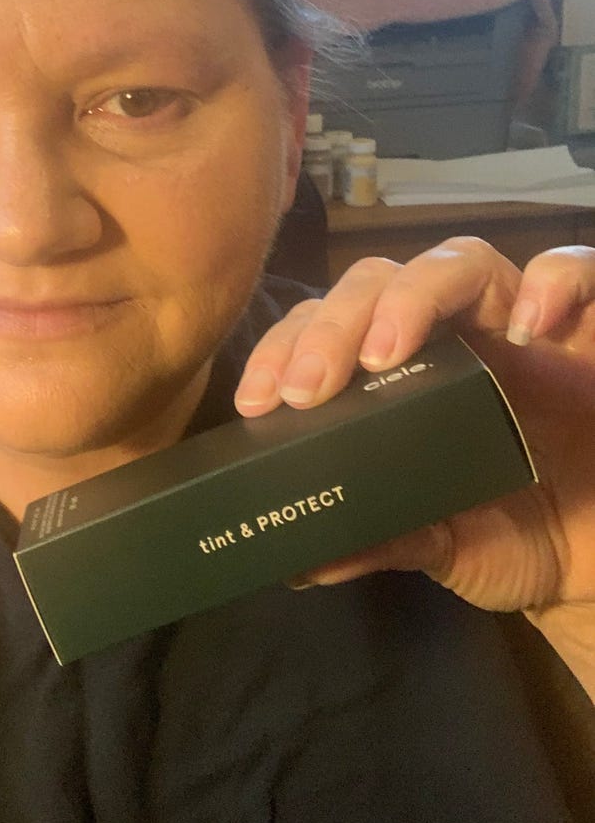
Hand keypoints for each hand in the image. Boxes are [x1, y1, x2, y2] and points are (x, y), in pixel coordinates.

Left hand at [235, 239, 594, 619]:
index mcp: (404, 369)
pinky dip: (555, 280)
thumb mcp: (440, 542)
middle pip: (380, 281)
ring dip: (414, 296)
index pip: (331, 325)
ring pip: (458, 261)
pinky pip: (579, 269)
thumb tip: (298, 562)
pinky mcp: (591, 329)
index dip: (288, 347)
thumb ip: (379, 537)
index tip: (260, 402)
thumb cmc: (514, 533)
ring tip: (385, 354)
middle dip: (333, 325)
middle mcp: (454, 332)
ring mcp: (521, 322)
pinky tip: (529, 327)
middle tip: (305, 388)